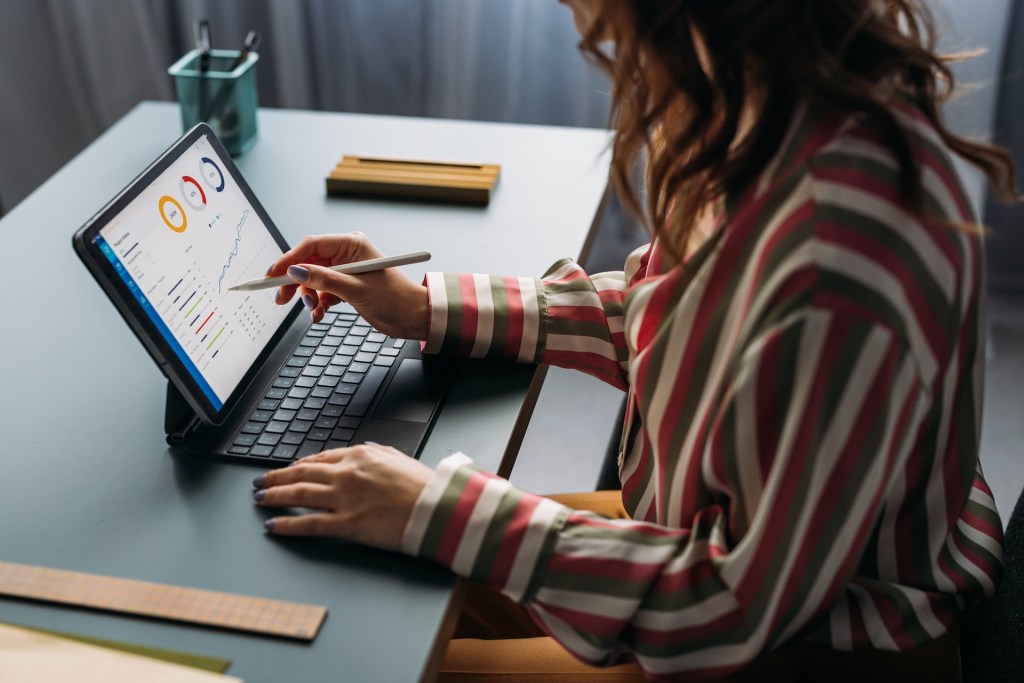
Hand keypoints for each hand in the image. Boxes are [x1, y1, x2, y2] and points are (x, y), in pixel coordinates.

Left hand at [252, 443, 432, 550]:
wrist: (436, 508)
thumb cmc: (423, 485)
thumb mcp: (398, 457)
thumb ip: (377, 452)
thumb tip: (366, 448)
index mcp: (359, 455)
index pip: (319, 459)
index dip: (298, 465)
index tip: (287, 470)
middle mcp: (346, 473)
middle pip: (301, 474)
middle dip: (276, 477)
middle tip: (260, 482)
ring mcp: (343, 498)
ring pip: (298, 495)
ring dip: (274, 496)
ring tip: (260, 499)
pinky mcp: (345, 523)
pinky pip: (308, 524)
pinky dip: (286, 525)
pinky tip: (272, 526)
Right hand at [269, 232, 429, 339]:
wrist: (413, 318)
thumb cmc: (395, 298)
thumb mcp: (355, 289)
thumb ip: (323, 280)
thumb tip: (295, 271)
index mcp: (351, 244)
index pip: (311, 245)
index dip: (289, 259)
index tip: (273, 274)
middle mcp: (346, 255)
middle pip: (308, 263)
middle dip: (294, 281)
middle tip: (281, 298)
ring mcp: (345, 271)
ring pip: (313, 280)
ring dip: (308, 296)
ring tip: (313, 309)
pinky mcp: (345, 287)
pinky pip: (322, 293)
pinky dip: (318, 304)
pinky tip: (319, 315)